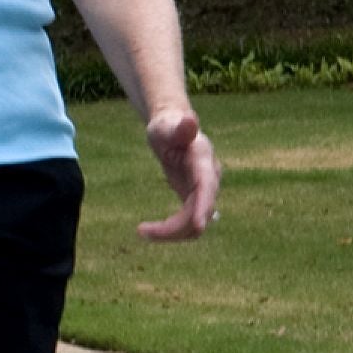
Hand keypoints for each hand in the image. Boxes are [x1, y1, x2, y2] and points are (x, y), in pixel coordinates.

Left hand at [140, 105, 219, 241]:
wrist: (173, 132)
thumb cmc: (167, 126)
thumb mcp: (167, 126)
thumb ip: (181, 127)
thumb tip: (191, 118)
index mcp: (204, 161)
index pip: (206, 186)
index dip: (203, 206)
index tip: (198, 226)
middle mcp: (209, 179)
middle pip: (201, 212)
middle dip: (176, 227)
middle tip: (142, 231)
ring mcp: (205, 192)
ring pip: (195, 224)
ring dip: (171, 233)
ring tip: (142, 231)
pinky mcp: (196, 201)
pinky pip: (188, 223)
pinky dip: (171, 230)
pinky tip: (149, 230)